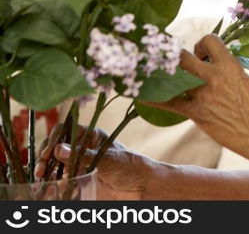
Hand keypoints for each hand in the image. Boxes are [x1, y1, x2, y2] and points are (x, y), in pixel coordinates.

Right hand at [35, 124, 151, 199]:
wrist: (140, 185)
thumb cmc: (129, 165)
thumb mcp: (107, 159)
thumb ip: (83, 155)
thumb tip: (58, 149)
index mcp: (90, 135)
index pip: (66, 130)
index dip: (54, 139)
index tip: (48, 152)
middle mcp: (82, 147)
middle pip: (56, 146)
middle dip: (45, 155)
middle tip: (40, 168)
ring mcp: (79, 162)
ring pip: (55, 162)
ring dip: (46, 169)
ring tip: (42, 177)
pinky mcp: (79, 178)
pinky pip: (61, 177)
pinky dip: (52, 181)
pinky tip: (49, 186)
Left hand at [148, 34, 248, 164]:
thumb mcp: (246, 80)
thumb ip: (228, 70)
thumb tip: (212, 65)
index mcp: (230, 65)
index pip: (209, 40)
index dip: (202, 45)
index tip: (204, 55)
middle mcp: (214, 78)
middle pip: (183, 57)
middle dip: (179, 58)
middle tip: (181, 65)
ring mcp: (203, 96)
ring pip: (173, 77)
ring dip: (166, 75)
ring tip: (163, 75)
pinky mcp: (197, 114)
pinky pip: (168, 104)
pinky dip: (154, 100)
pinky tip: (143, 96)